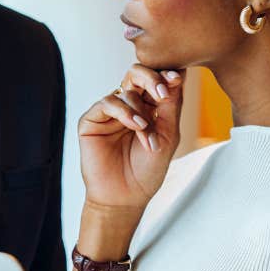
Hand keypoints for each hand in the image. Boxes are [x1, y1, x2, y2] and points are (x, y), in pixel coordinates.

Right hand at [79, 65, 182, 211]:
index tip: (178, 78)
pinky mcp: (91, 120)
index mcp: (147, 108)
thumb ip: (171, 105)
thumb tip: (178, 74)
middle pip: (137, 74)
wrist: (125, 196)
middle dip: (152, 78)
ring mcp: (109, 113)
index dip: (166, 74)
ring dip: (140, 110)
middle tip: (162, 92)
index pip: (156, 80)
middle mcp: (128, 106)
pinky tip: (135, 126)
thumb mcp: (167, 135)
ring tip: (146, 130)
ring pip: (125, 90)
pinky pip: (107, 103)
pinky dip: (124, 112)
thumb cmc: (147, 170)